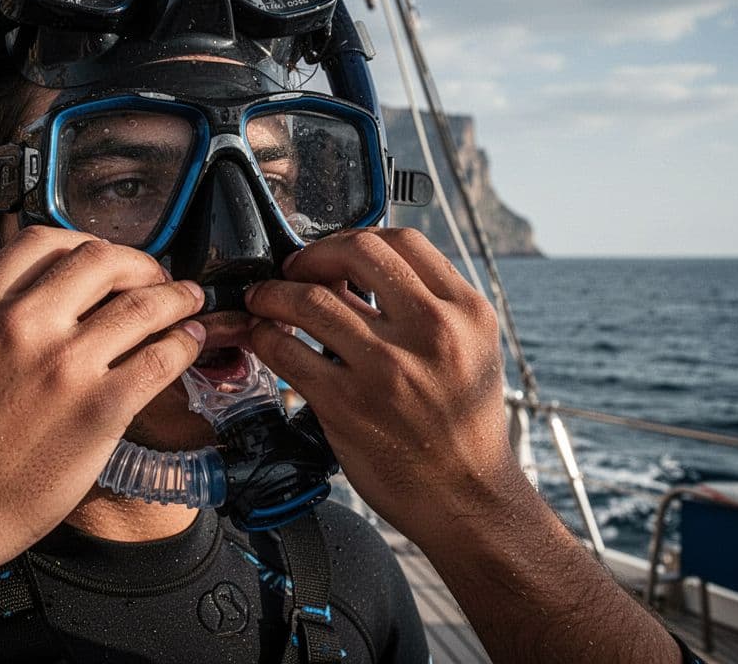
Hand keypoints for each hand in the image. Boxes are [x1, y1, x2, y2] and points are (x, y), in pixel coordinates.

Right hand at [0, 226, 205, 572]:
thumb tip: (47, 298)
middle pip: (103, 261)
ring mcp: (65, 364)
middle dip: (140, 264)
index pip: (45, 241)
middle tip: (156, 279)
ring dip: (176, 297)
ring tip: (190, 301)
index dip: (88, 244)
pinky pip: (160, 358)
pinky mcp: (101, 407)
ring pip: (142, 305)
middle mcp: (22, 324)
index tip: (108, 260)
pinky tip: (188, 344)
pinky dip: (183, 343)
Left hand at [245, 228, 511, 545]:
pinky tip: (263, 339)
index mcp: (466, 313)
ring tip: (263, 300)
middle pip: (356, 254)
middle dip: (312, 255)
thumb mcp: (473, 352)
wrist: (469, 499)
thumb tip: (364, 273)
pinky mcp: (348, 405)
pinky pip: (288, 352)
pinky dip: (265, 337)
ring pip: (311, 300)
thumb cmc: (466, 427)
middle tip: (293, 270)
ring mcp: (387, 368)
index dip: (354, 239)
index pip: (402, 242)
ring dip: (274, 294)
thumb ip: (431, 308)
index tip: (331, 253)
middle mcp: (431, 333)